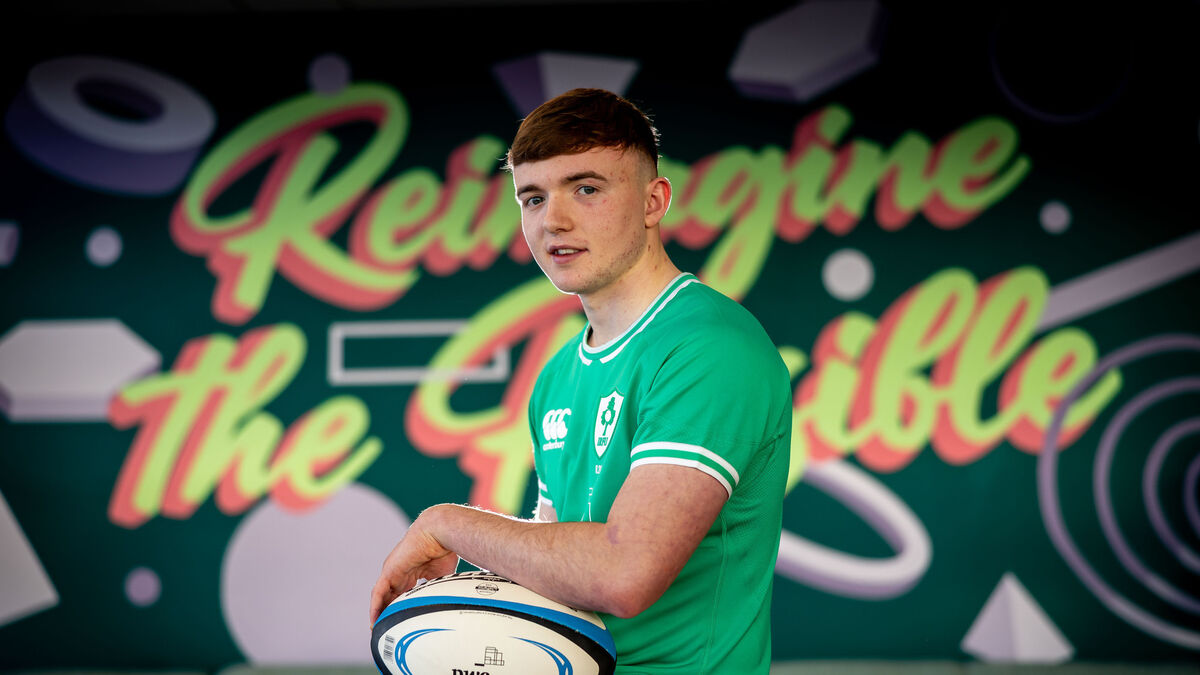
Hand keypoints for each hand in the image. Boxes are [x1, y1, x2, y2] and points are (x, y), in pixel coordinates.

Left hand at [369, 506, 459, 626]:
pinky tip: (374, 619)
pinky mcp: (389, 571)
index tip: (401, 622)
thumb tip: (444, 603)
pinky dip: (375, 606)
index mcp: (412, 572)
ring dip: (379, 612)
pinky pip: (378, 592)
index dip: (401, 608)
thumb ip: (438, 588)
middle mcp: (400, 572)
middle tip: (387, 630)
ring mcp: (393, 571)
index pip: (403, 594)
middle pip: (390, 597)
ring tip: (378, 629)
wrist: (439, 532)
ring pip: (382, 596)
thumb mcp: (442, 575)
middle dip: (388, 613)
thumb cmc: (444, 549)